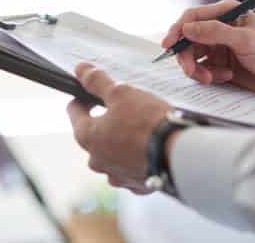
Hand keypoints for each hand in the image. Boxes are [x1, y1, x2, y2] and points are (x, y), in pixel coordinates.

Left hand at [67, 63, 172, 193]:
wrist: (180, 155)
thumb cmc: (148, 123)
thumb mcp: (121, 93)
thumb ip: (97, 82)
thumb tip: (80, 70)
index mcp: (87, 137)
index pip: (74, 111)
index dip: (83, 97)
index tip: (95, 93)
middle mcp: (96, 160)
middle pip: (94, 134)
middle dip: (107, 120)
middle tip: (126, 109)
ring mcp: (116, 175)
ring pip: (113, 153)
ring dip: (122, 141)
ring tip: (142, 129)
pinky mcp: (137, 185)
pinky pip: (132, 167)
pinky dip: (138, 157)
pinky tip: (152, 147)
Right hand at [163, 0, 254, 97]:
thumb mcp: (245, 40)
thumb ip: (214, 32)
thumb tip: (187, 29)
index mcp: (225, 14)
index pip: (192, 17)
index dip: (177, 30)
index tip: (168, 45)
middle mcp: (219, 29)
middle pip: (187, 40)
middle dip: (187, 57)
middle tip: (193, 71)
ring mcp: (219, 48)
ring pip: (192, 58)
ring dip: (198, 70)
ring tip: (214, 78)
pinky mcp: (221, 66)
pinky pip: (202, 71)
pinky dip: (208, 77)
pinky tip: (226, 77)